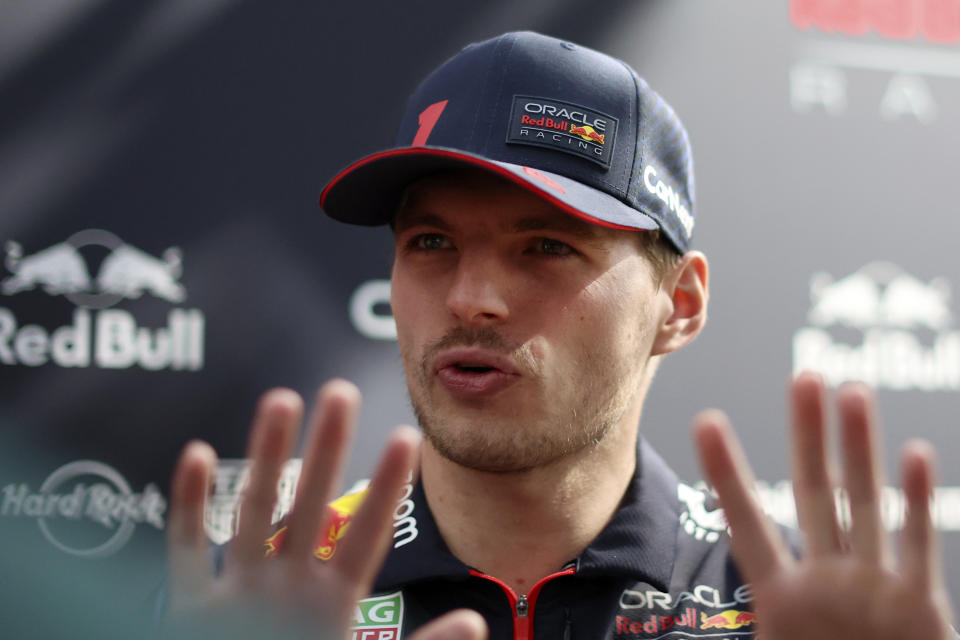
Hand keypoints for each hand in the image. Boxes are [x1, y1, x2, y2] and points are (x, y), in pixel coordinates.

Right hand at [166, 380, 486, 639]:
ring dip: (263, 458)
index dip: (385, 487)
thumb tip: (476, 623)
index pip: (365, 533)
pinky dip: (189, 506)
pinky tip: (197, 455)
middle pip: (311, 505)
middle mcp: (289, 585)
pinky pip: (187, 550)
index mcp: (333, 601)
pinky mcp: (193, 609)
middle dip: (326, 450)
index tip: (406, 437)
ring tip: (281, 400)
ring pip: (253, 511)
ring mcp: (241, 592)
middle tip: (341, 392)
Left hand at [693, 371, 954, 639]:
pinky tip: (916, 455)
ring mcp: (873, 587)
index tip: (706, 421)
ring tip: (851, 393)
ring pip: (865, 504)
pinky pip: (917, 546)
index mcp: (781, 598)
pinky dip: (917, 502)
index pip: (746, 522)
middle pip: (814, 493)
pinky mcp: (919, 606)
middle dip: (807, 436)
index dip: (726, 473)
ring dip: (861, 450)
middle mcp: (827, 580)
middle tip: (802, 379)